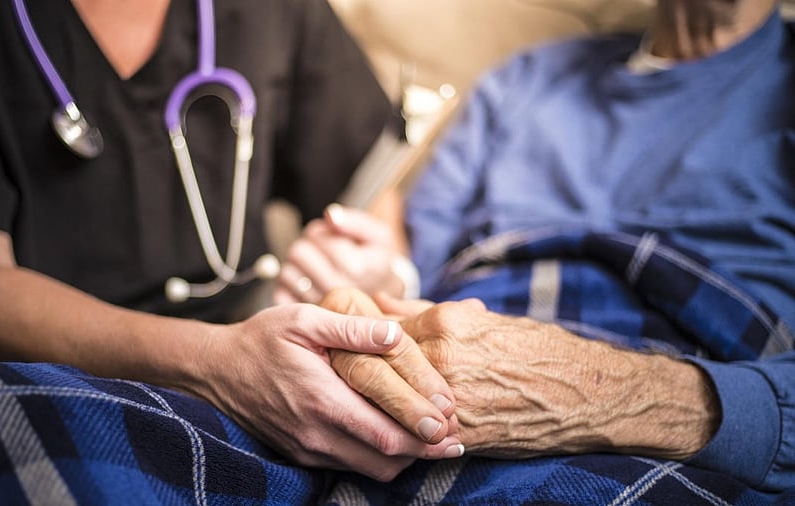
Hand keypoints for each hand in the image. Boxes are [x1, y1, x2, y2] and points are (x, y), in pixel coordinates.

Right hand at [182, 301, 463, 481]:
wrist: (216, 370)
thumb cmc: (263, 339)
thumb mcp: (305, 320)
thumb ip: (353, 328)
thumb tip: (396, 334)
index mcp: (322, 400)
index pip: (387, 434)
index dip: (425, 436)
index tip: (454, 427)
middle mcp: (316, 434)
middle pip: (386, 461)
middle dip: (424, 452)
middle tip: (455, 439)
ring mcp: (308, 449)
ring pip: (370, 469)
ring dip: (403, 458)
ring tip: (430, 439)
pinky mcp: (301, 454)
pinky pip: (349, 465)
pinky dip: (377, 457)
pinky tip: (393, 437)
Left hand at [272, 204, 405, 304]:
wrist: (383, 304)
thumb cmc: (377, 264)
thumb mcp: (378, 237)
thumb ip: (355, 222)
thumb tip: (330, 216)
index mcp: (356, 267)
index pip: (316, 236)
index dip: (321, 232)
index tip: (332, 238)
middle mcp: (337, 290)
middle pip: (298, 252)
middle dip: (307, 246)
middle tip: (321, 252)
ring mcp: (320, 306)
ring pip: (286, 272)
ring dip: (297, 266)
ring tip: (316, 268)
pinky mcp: (306, 318)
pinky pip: (281, 293)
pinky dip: (290, 286)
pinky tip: (308, 284)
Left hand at [336, 295, 720, 459]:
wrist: (587, 392)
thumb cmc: (536, 348)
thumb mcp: (482, 319)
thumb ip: (426, 311)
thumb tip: (381, 301)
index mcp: (446, 325)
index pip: (378, 328)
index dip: (348, 333)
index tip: (327, 336)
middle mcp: (444, 361)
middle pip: (370, 366)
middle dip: (338, 369)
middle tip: (313, 372)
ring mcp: (452, 400)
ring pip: (385, 403)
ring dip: (357, 404)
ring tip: (332, 404)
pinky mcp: (463, 434)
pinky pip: (412, 436)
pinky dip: (390, 434)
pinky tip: (372, 433)